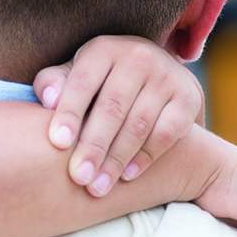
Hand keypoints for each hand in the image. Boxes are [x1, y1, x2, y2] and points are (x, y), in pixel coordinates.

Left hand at [34, 35, 203, 196]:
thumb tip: (48, 99)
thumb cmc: (100, 79)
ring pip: (139, 124)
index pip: (82, 83)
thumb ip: (54, 82)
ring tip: (98, 186)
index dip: (69, 113)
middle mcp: (136, 56)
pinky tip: (127, 175)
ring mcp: (165, 75)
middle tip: (78, 178)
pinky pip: (167, 132)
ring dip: (117, 159)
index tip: (57, 143)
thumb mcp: (75, 72)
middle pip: (112, 108)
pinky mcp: (188, 96)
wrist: (156, 71)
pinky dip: (146, 156)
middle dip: (93, 146)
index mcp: (102, 49)